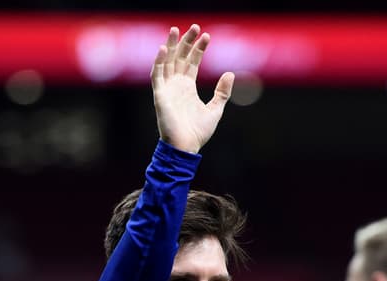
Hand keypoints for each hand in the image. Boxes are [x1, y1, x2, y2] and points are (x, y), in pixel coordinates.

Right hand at [152, 24, 234, 153]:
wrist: (186, 147)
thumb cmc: (198, 132)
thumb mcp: (216, 109)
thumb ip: (222, 92)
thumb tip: (230, 73)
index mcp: (188, 87)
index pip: (192, 62)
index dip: (198, 49)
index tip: (207, 36)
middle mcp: (176, 85)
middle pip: (180, 57)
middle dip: (186, 42)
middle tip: (194, 26)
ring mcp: (167, 89)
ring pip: (167, 62)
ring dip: (171, 45)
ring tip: (176, 29)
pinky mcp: (160, 95)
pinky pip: (157, 75)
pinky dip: (159, 61)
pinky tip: (165, 48)